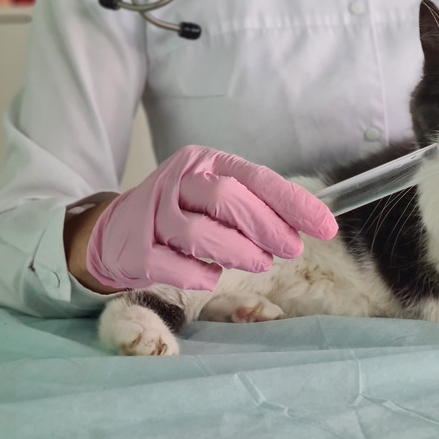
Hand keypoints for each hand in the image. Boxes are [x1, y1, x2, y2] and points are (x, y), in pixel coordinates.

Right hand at [85, 145, 337, 290]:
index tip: (325, 226)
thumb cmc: (182, 213)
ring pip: (200, 234)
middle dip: (267, 227)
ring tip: (258, 262)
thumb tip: (304, 225)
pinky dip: (199, 275)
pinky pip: (172, 266)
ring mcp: (152, 215)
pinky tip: (212, 276)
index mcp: (204, 162)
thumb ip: (255, 205)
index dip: (293, 202)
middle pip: (226, 198)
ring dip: (238, 252)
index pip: (255, 177)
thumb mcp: (216, 196)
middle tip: (290, 249)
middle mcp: (177, 182)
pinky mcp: (135, 250)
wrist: (113, 230)